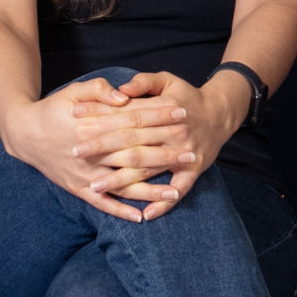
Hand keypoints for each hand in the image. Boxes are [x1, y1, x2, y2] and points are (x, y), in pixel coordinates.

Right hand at [0, 81, 182, 219]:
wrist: (23, 134)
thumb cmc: (53, 109)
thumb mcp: (74, 91)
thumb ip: (99, 90)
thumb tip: (124, 97)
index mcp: (92, 125)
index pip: (133, 120)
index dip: (159, 116)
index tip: (182, 113)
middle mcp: (90, 152)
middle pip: (134, 153)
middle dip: (164, 154)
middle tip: (191, 153)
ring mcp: (84, 174)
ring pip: (122, 184)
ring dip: (149, 191)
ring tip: (175, 193)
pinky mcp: (77, 188)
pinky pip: (102, 203)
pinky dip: (120, 211)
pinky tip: (141, 217)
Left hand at [66, 70, 249, 212]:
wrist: (221, 113)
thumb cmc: (187, 96)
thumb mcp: (168, 81)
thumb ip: (143, 82)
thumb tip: (120, 90)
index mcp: (165, 109)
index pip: (127, 113)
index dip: (101, 115)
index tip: (75, 117)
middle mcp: (173, 133)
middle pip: (132, 141)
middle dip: (102, 147)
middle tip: (75, 152)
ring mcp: (183, 154)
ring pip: (147, 169)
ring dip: (120, 180)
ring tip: (94, 185)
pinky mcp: (193, 171)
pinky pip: (178, 191)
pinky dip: (163, 204)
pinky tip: (144, 216)